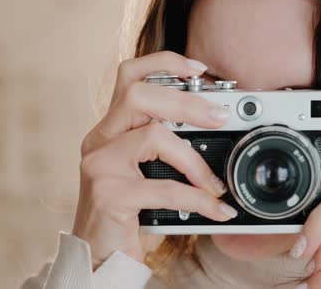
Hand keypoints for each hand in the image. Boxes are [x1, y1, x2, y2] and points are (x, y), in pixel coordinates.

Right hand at [73, 51, 238, 268]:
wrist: (101, 256)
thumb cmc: (129, 211)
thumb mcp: (146, 170)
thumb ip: (166, 145)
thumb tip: (215, 124)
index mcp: (111, 128)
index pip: (129, 75)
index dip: (163, 63)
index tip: (199, 69)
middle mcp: (99, 140)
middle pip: (138, 93)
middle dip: (187, 101)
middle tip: (221, 116)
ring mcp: (99, 165)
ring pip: (152, 135)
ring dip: (194, 159)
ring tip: (215, 182)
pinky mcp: (108, 193)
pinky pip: (165, 187)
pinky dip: (197, 198)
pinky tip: (216, 209)